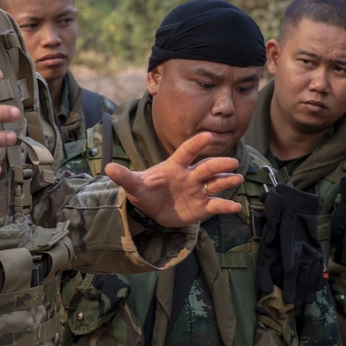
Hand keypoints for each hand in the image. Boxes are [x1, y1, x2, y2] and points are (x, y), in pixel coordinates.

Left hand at [104, 132, 243, 227]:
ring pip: (215, 183)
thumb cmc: (145, 190)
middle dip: (218, 164)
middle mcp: (190, 175)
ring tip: (237, 178)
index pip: (186, 152)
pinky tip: (236, 207)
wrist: (152, 209)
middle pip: (206, 168)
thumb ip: (124, 176)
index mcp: (174, 166)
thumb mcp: (134, 185)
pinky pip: (216, 204)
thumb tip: (107, 168)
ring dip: (227, 180)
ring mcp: (198, 190)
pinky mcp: (202, 206)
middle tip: (232, 162)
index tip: (208, 136)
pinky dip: (226, 205)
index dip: (196, 144)